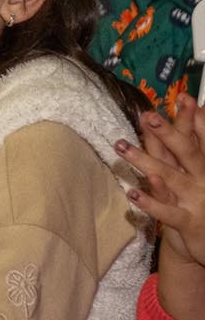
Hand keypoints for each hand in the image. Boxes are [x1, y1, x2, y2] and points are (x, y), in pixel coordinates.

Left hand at [120, 96, 204, 266]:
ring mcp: (197, 200)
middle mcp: (204, 179)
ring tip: (121, 147)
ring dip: (145, 161)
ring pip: (171, 178)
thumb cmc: (202, 202)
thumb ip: (196, 146)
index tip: (183, 97)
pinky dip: (150, 202)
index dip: (192, 118)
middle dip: (169, 133)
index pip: (200, 138)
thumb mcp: (200, 173)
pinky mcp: (188, 222)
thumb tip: (198, 114)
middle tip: (149, 115)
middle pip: (187, 152)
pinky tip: (133, 193)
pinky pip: (167, 212)